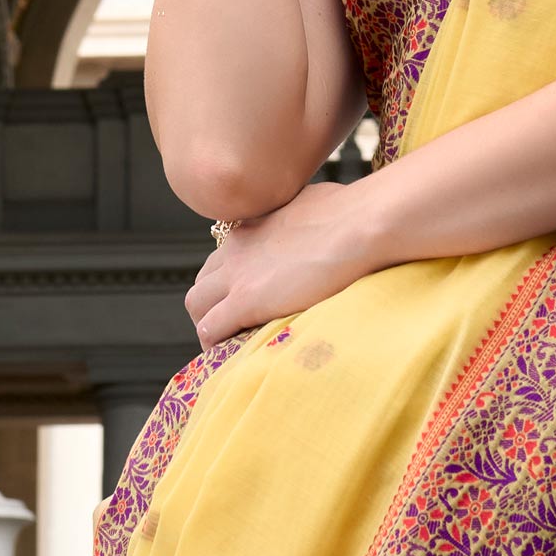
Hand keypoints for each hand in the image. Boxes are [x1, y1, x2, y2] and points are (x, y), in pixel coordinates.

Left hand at [185, 179, 385, 348]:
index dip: (232, 279)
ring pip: (196, 302)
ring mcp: (238, 275)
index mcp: (254, 224)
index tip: (249, 294)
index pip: (225, 255)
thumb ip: (302, 214)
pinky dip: (214, 342)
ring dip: (208, 321)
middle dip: (213, 302)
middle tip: (235, 322)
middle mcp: (237, 247)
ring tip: (228, 341)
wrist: (359, 226)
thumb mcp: (314, 201)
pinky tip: (229, 354)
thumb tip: (317, 217)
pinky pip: (210, 328)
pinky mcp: (245, 301)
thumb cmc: (352, 210)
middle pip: (203, 278)